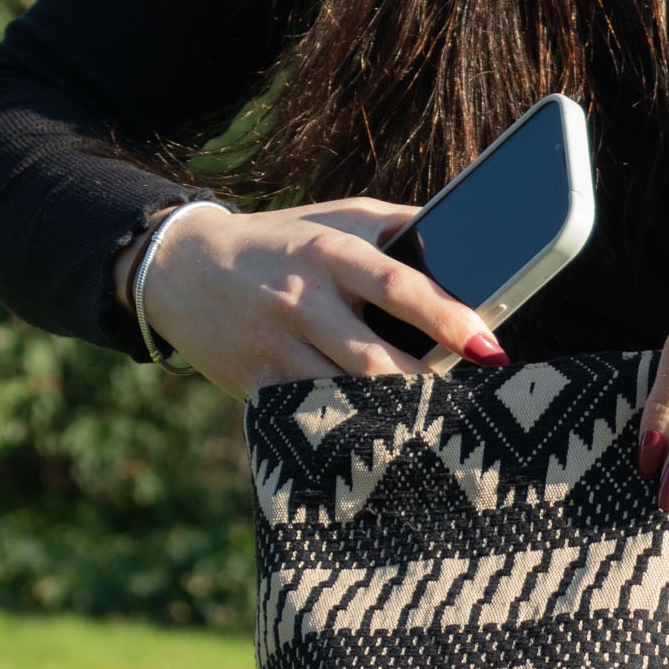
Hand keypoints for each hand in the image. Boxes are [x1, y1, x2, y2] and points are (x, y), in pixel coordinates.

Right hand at [113, 199, 511, 400]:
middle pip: (374, 358)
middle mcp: (301, 301)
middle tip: (474, 406)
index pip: (395, 285)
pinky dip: (350, 435)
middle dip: (427, 386)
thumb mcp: (334, 218)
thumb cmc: (281, 243)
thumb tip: (466, 239)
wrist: (180, 267)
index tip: (488, 344)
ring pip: (345, 397)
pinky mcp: (255, 386)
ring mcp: (276, 349)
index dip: (445, 317)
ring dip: (395, 419)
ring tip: (439, 431)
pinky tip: (385, 450)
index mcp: (328, 253)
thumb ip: (397, 227)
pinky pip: (310, 419)